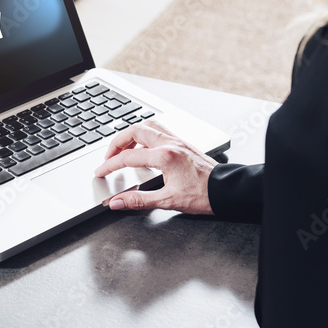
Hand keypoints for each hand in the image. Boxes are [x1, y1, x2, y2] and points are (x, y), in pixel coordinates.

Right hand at [94, 120, 216, 214]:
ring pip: (148, 126)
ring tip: (123, 148)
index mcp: (165, 156)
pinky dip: (145, 136)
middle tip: (108, 157)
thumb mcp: (168, 201)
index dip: (110, 166)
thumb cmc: (204, 195)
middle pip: (134, 131)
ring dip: (131, 135)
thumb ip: (138, 200)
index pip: (128, 157)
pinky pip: (159, 130)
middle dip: (116, 143)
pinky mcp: (183, 143)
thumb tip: (117, 202)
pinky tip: (144, 148)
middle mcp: (170, 143)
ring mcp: (178, 141)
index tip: (101, 172)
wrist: (227, 190)